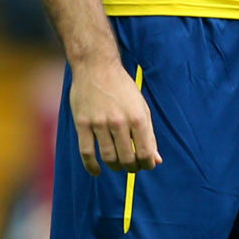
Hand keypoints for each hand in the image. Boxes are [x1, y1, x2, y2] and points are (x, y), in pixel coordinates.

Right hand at [69, 58, 160, 174]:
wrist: (96, 67)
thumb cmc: (123, 89)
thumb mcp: (141, 108)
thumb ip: (149, 134)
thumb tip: (156, 160)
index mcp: (138, 117)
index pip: (146, 151)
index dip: (147, 164)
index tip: (146, 165)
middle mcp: (120, 121)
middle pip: (127, 158)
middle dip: (131, 167)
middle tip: (131, 167)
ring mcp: (99, 123)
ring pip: (108, 157)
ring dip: (114, 166)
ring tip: (117, 165)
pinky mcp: (82, 124)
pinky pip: (86, 152)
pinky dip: (92, 166)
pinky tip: (97, 171)